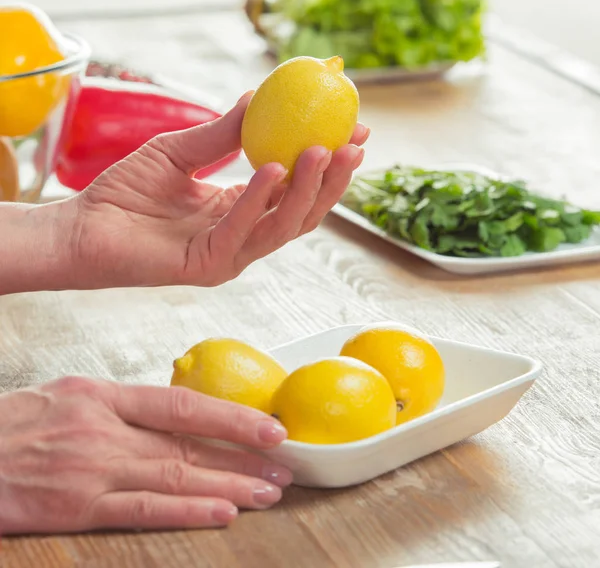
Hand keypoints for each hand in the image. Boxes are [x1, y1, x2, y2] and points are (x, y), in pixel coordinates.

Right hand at [0, 376, 291, 533]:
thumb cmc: (17, 424)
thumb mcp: (72, 397)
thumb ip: (123, 407)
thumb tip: (174, 415)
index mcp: (105, 396)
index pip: (182, 404)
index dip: (231, 416)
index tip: (269, 427)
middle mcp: (106, 430)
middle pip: (189, 444)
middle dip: (242, 456)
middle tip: (283, 466)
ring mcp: (93, 470)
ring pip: (175, 476)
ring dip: (228, 485)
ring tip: (268, 491)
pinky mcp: (77, 508)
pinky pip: (142, 510)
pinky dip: (186, 511)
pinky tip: (221, 513)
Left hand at [65, 92, 368, 288]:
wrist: (83, 228)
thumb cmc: (125, 193)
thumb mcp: (179, 151)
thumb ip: (220, 133)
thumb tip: (257, 97)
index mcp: (241, 209)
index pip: (294, 188)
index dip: (326, 163)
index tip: (352, 131)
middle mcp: (244, 235)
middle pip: (302, 211)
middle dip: (332, 180)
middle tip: (353, 144)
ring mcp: (230, 254)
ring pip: (284, 225)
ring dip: (308, 189)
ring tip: (323, 150)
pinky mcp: (210, 266)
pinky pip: (243, 230)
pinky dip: (260, 199)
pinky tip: (274, 168)